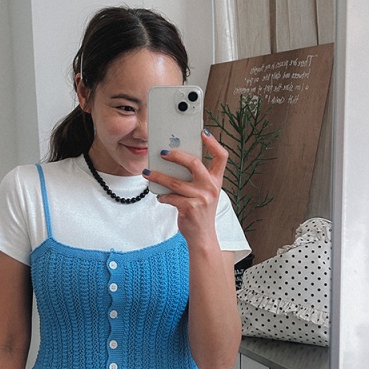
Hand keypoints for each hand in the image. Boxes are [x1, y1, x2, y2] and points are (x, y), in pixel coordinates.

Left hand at [143, 130, 227, 245]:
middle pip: (194, 163)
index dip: (213, 143)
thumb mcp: (204, 193)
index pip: (221, 157)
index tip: (203, 132)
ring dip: (158, 176)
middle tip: (163, 152)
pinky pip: (170, 197)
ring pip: (175, 181)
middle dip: (176, 155)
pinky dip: (162, 196)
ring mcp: (201, 198)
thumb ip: (195, 178)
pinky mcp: (189, 208)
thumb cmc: (200, 211)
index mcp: (216, 181)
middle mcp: (211, 187)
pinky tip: (160, 196)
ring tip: (147, 172)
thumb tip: (173, 162)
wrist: (203, 236)